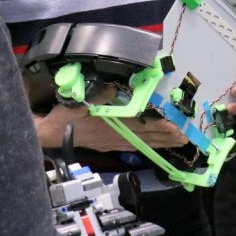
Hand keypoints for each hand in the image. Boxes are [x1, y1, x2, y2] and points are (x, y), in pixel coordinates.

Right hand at [36, 103, 186, 150]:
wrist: (50, 134)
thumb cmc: (65, 116)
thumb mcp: (78, 101)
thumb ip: (98, 95)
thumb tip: (115, 88)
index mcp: (111, 124)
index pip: (141, 125)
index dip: (159, 126)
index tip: (175, 125)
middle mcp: (116, 136)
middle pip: (146, 136)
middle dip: (167, 136)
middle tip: (186, 136)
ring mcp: (114, 142)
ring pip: (143, 143)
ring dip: (162, 142)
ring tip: (179, 142)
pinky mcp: (110, 145)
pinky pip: (134, 147)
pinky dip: (148, 146)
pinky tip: (157, 146)